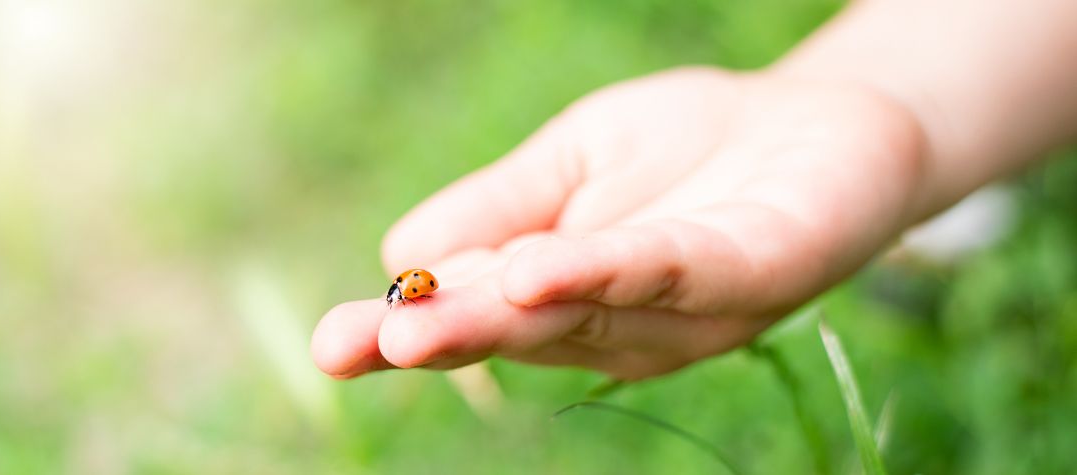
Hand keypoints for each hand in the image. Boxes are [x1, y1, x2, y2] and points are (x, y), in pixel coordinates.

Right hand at [312, 67, 926, 379]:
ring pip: (580, 313)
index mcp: (561, 300)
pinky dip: (599, 273)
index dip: (402, 331)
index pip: (471, 316)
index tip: (334, 344)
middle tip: (363, 344)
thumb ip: (496, 207)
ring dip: (501, 316)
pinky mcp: (750, 269)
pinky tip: (538, 270)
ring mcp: (682, 307)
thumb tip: (399, 254)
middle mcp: (616, 323)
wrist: (821, 117)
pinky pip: (666, 270)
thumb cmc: (688, 150)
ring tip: (424, 321)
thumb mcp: (570, 164)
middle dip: (439, 337)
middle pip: (515, 331)